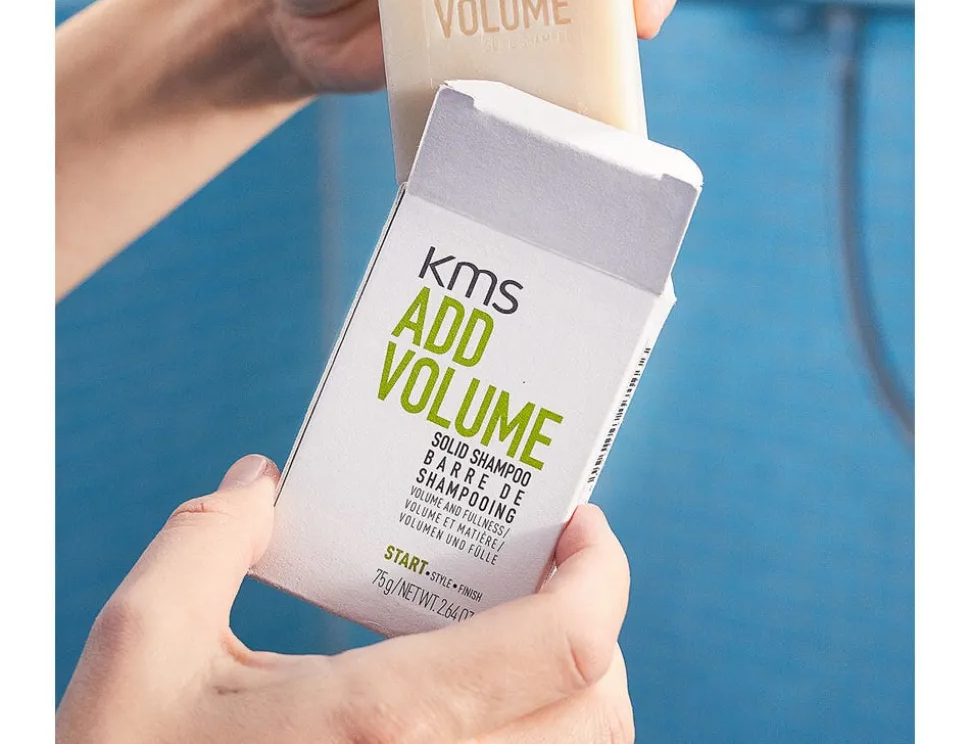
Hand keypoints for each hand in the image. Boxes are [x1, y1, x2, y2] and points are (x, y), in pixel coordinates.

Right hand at [56, 455, 633, 743]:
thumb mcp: (139, 650)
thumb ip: (208, 540)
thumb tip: (266, 482)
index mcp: (380, 727)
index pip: (563, 645)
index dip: (602, 573)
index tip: (582, 526)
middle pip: (601, 710)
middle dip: (596, 627)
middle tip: (550, 576)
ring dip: (578, 692)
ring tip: (521, 638)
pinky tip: (483, 710)